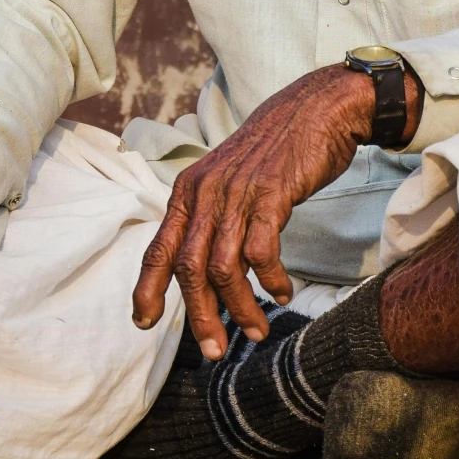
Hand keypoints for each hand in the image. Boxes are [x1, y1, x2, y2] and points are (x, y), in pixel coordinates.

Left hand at [131, 62, 418, 359]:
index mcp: (189, 191)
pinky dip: (270, 280)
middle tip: (214, 349)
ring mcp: (237, 193)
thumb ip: (212, 217)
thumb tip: (205, 270)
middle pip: (189, 269)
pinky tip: (281, 292)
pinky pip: (262, 252)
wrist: (315, 109)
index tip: (143, 323)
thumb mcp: (228, 179)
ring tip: (257, 330)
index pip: (158, 249)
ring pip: (224, 268)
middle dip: (199, 316)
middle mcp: (205, 193)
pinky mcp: (271, 195)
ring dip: (240, 308)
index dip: (147, 290)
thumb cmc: (274, 150)